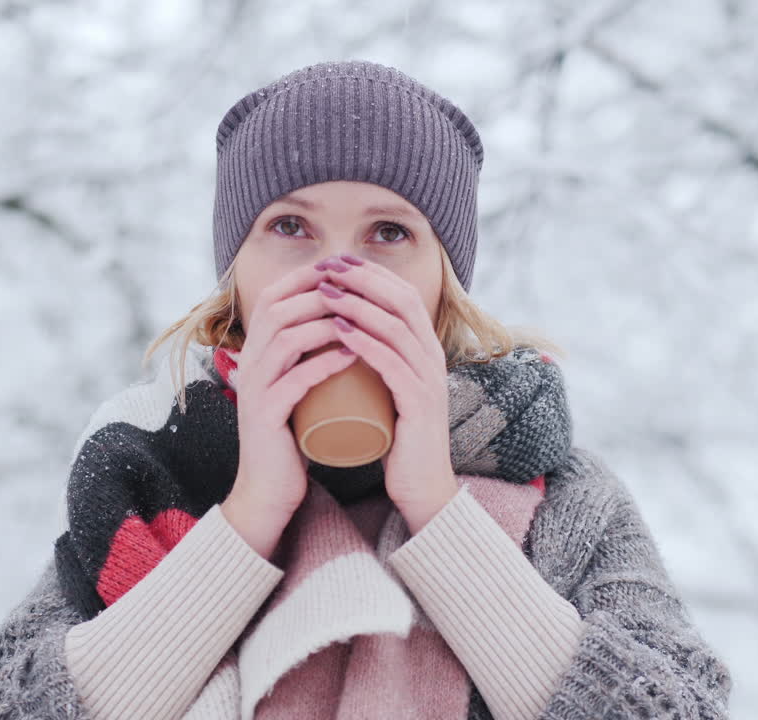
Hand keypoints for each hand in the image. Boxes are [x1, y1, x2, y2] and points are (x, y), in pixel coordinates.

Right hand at [224, 261, 362, 558]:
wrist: (270, 488)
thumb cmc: (291, 433)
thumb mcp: (295, 384)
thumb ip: (306, 355)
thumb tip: (345, 320)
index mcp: (255, 351)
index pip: (273, 297)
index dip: (304, 276)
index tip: (342, 268)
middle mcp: (248, 363)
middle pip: (277, 309)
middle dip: (317, 293)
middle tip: (356, 289)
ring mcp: (255, 389)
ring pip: (284, 338)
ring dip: (323, 323)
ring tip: (360, 319)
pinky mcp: (265, 415)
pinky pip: (292, 380)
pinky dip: (322, 364)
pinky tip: (349, 356)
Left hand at [315, 253, 458, 534]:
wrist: (420, 485)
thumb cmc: (396, 436)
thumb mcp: (387, 388)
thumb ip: (375, 360)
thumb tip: (341, 332)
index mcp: (425, 350)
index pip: (402, 295)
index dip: (371, 274)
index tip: (337, 262)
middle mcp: (432, 357)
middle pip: (401, 301)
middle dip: (364, 279)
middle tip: (328, 267)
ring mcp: (429, 379)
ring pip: (395, 328)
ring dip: (358, 305)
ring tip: (325, 293)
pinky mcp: (419, 404)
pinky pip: (392, 363)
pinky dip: (365, 343)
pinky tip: (341, 331)